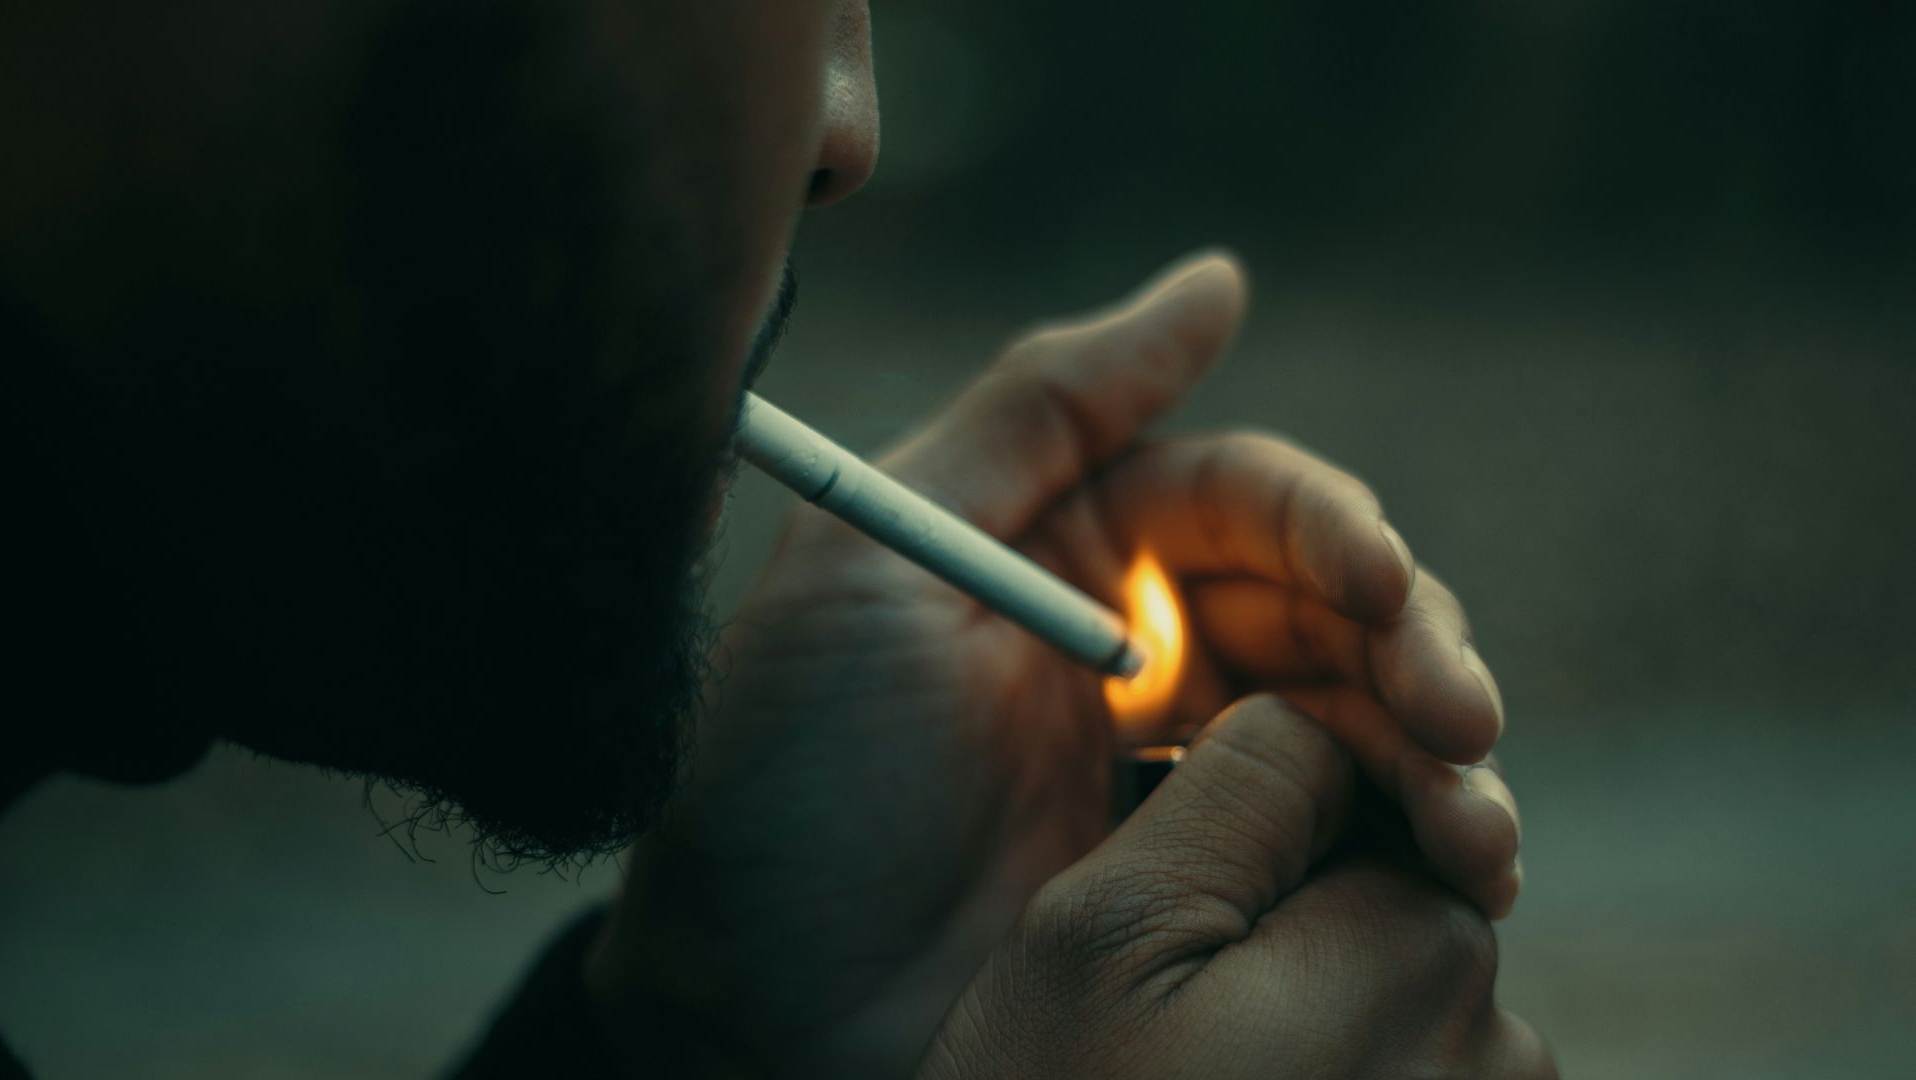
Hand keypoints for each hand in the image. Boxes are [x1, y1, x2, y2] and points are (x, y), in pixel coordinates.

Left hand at [584, 251, 1523, 1074]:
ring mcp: (1180, 777)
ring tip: (1481, 832)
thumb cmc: (799, 772)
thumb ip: (1045, 405)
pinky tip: (1465, 877)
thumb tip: (1224, 277)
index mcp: (1071, 556)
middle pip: (1329, 612)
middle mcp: (1140, 653)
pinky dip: (1414, 853)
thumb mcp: (885, 550)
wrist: (757, 1008)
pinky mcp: (1209, 894)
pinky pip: (1342, 850)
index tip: (1382, 581)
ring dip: (1439, 762)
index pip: (1246, 507)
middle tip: (1461, 720)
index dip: (1330, 530)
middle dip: (1412, 651)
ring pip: (1358, 728)